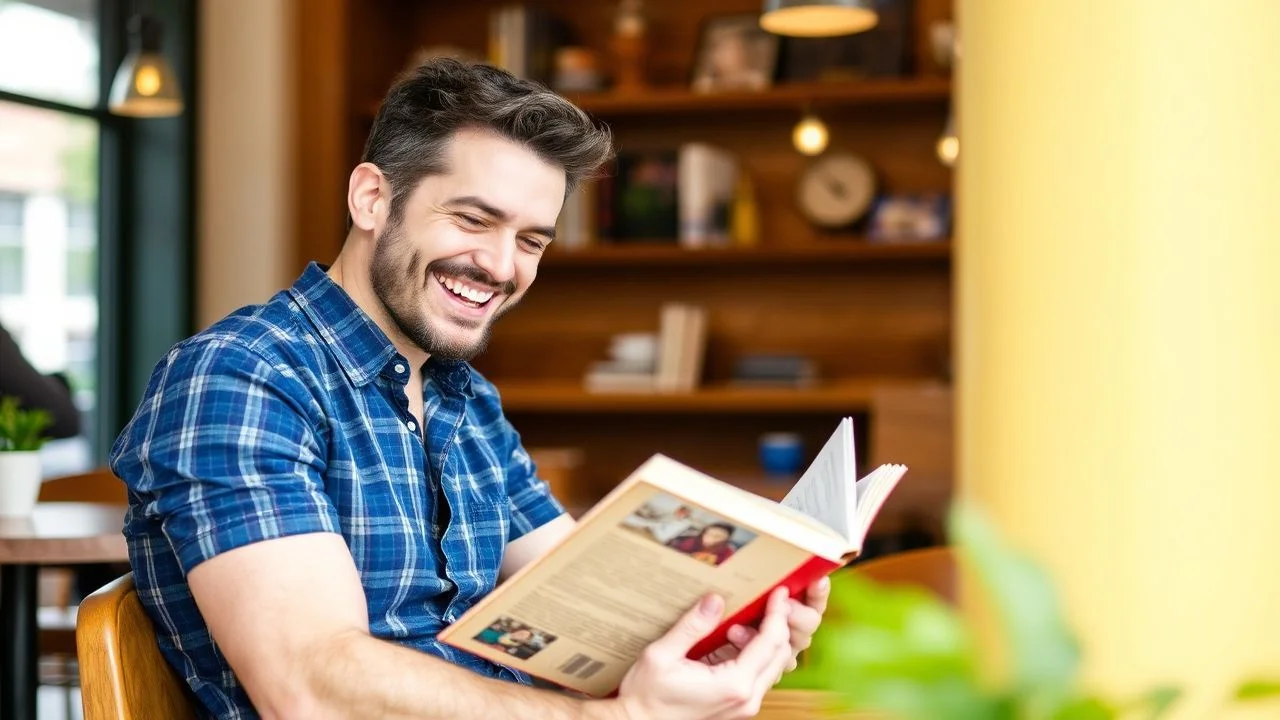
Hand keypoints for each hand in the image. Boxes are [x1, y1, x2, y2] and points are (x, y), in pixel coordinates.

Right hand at [613, 587, 792, 719]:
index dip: (777, 613)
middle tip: (767, 600)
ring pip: (773, 665)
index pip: (770, 642)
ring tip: (737, 624)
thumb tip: (716, 600)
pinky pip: (759, 675)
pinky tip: (733, 640)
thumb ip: (692, 626)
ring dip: (765, 640)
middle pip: (780, 654)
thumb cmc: (647, 695)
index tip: (779, 592)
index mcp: (733, 684)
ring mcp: (744, 705)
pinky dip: (755, 653)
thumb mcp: (662, 655)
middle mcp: (746, 698)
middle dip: (776, 624)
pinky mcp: (738, 706)